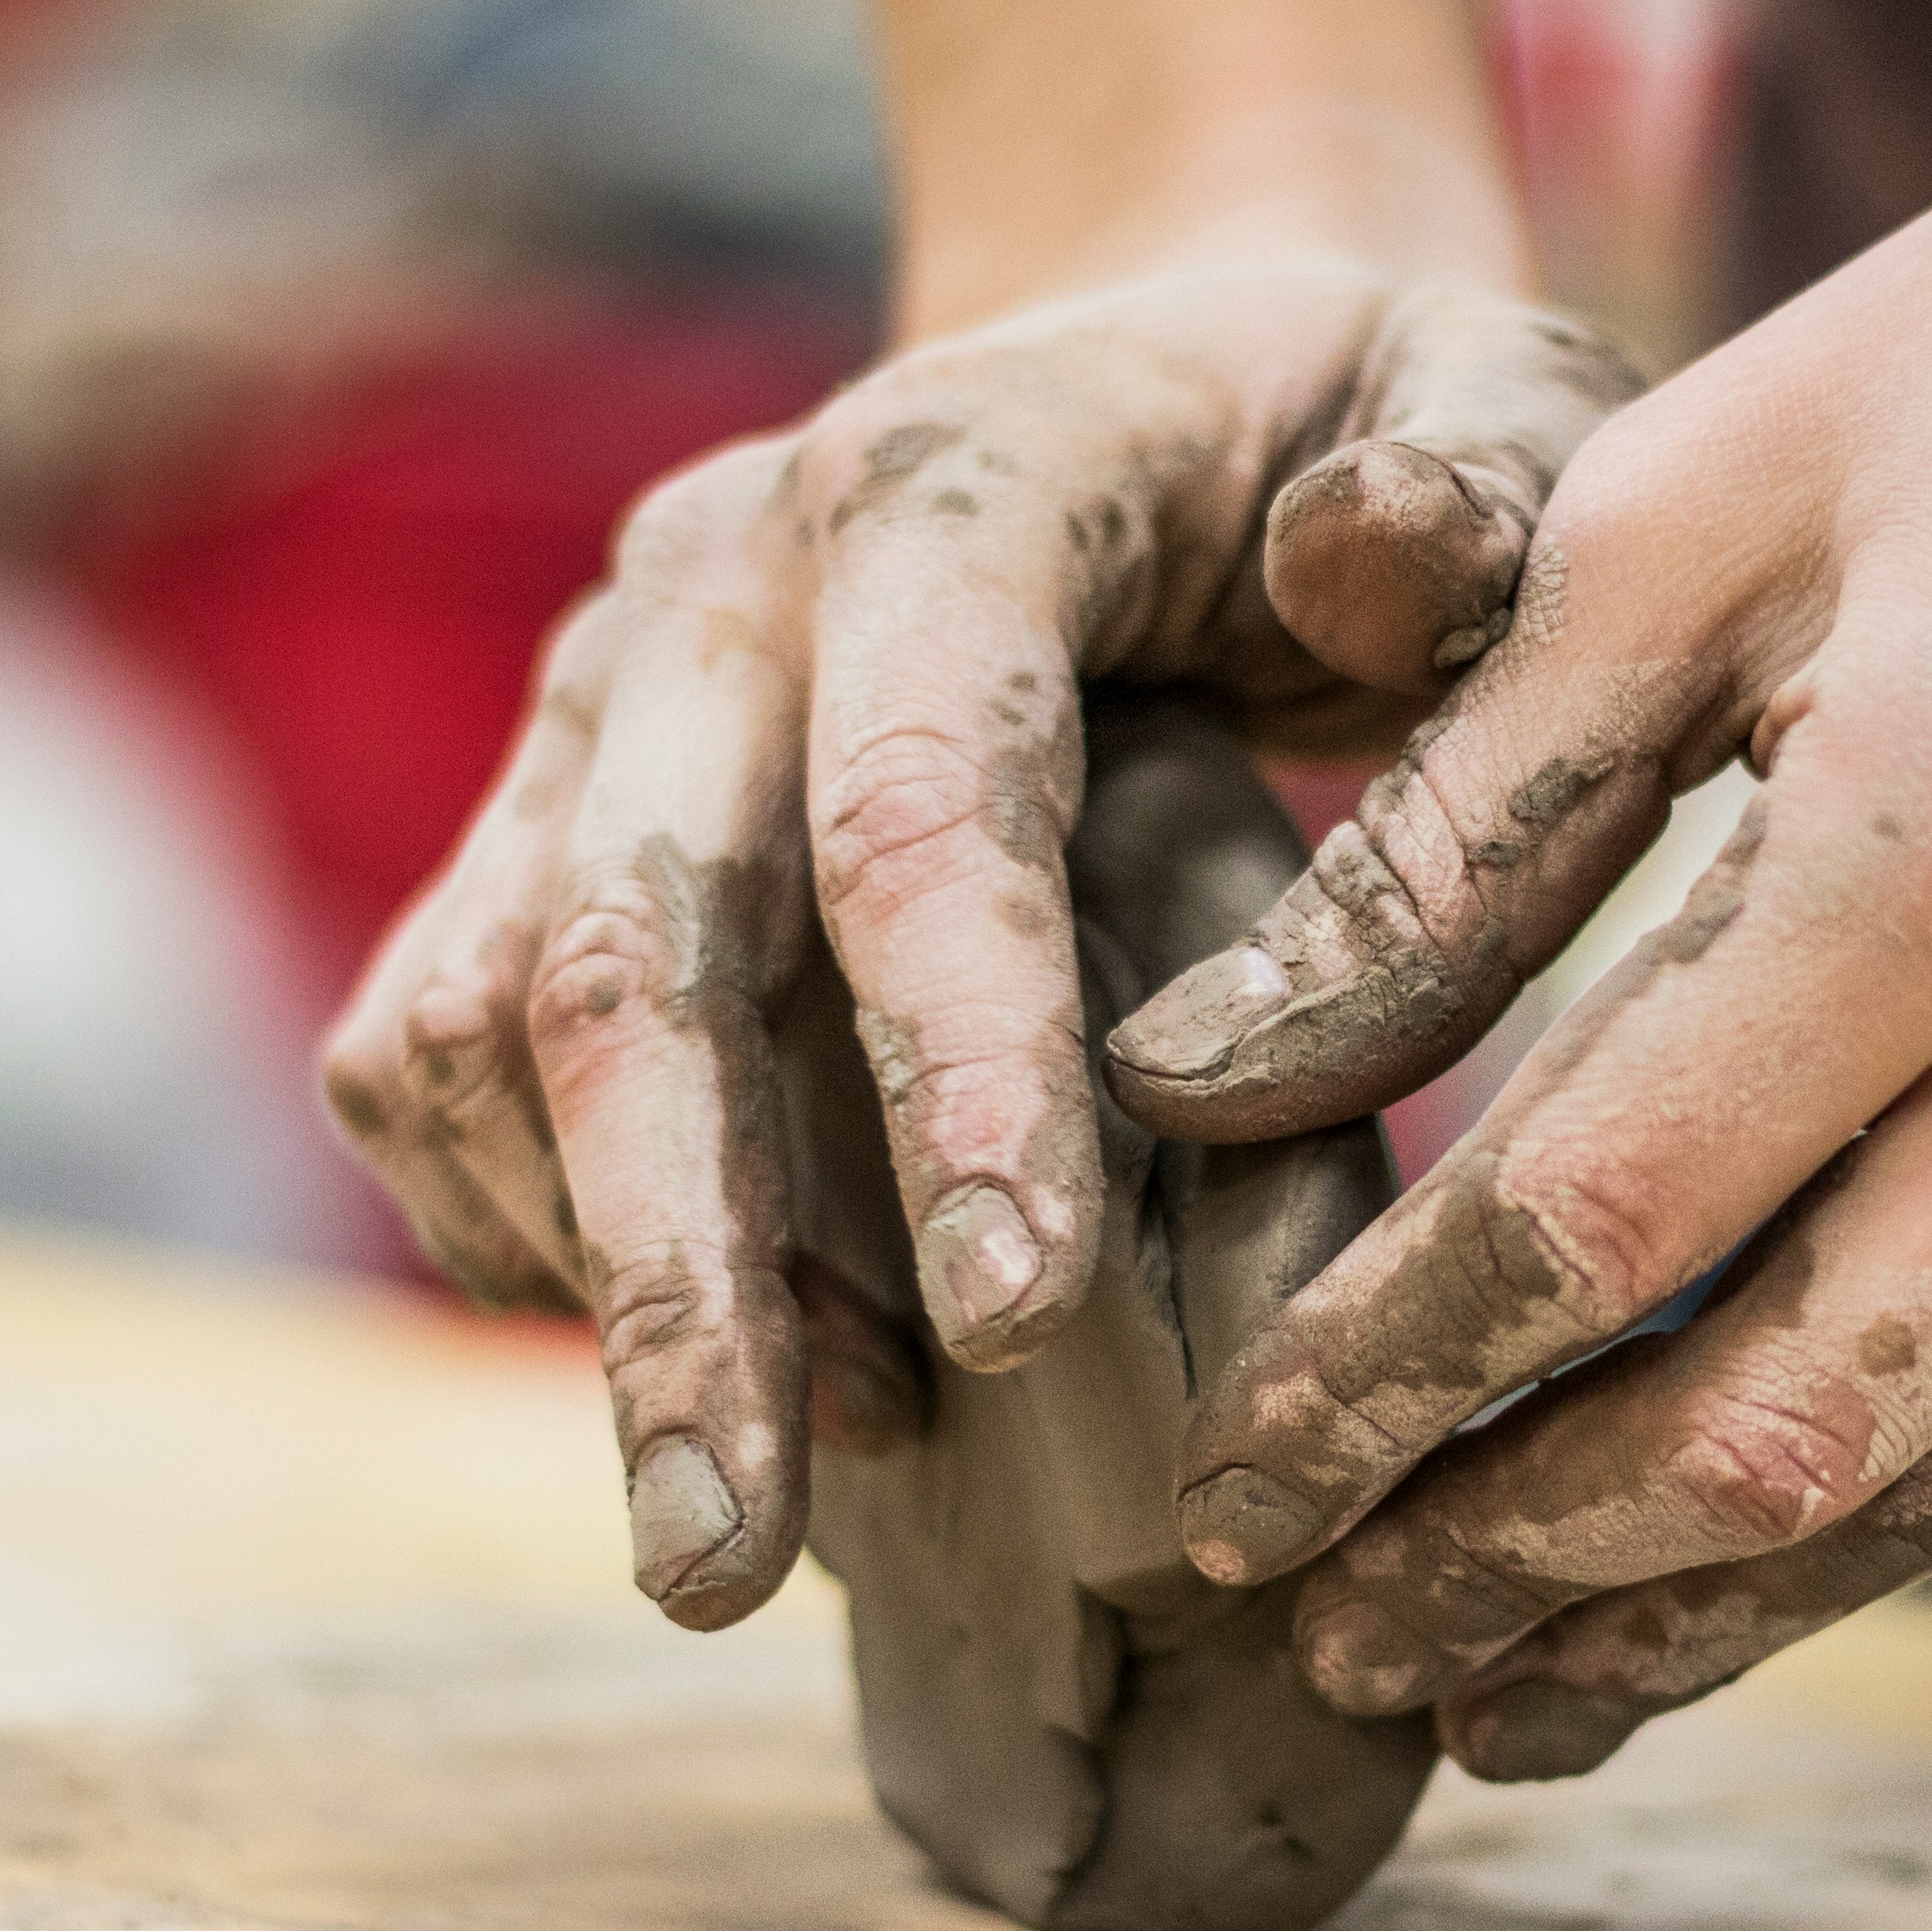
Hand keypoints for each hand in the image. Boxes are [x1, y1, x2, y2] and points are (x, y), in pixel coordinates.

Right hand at [318, 260, 1636, 1627]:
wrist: (1150, 363)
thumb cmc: (1360, 429)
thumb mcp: (1496, 397)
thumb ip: (1482, 489)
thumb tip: (1362, 567)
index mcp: (952, 490)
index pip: (919, 798)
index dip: (956, 1066)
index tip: (1020, 1331)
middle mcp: (714, 591)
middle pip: (628, 951)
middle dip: (681, 1278)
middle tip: (724, 1567)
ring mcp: (593, 706)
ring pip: (483, 1024)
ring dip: (602, 1285)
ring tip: (759, 1517)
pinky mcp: (532, 817)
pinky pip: (436, 1052)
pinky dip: (528, 1235)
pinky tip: (706, 1367)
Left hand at [1106, 41, 1931, 1779]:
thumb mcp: (1694, 505)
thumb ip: (1450, 830)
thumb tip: (1196, 1088)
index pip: (1589, 1222)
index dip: (1373, 1388)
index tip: (1222, 1491)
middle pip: (1774, 1430)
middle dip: (1518, 1569)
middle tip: (1338, 1641)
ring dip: (1714, 1609)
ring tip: (1513, 1688)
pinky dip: (1917, 1498)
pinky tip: (1763, 1542)